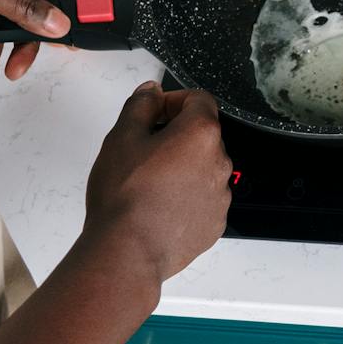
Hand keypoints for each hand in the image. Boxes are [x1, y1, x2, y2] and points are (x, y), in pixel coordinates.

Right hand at [83, 83, 232, 283]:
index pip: (199, 99)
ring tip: (147, 183)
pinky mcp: (214, 223)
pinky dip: (185, 197)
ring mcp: (220, 195)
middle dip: (175, 135)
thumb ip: (141, 105)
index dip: (174, 100)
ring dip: (181, 167)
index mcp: (201, 134)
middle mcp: (220, 162)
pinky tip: (157, 206)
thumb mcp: (122, 137)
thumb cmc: (125, 196)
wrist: (127, 252)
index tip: (154, 112)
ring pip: (202, 168)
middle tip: (142, 150)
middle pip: (202, 135)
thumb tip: (152, 91)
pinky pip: (202, 198)